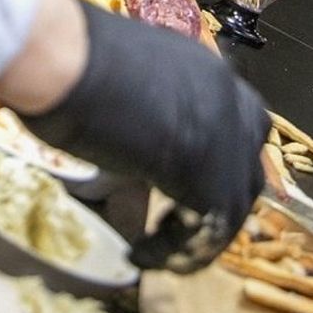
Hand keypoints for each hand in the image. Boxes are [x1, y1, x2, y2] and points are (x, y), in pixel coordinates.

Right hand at [22, 3, 268, 272]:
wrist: (65, 60)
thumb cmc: (71, 57)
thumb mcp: (125, 81)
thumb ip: (148, 107)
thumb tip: (139, 139)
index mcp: (209, 71)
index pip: (240, 121)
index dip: (219, 158)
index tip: (180, 183)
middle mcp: (229, 100)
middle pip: (247, 165)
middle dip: (215, 199)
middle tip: (174, 220)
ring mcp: (227, 138)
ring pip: (234, 203)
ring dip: (195, 234)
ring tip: (154, 249)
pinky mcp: (211, 177)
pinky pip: (210, 230)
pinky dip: (176, 251)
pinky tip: (140, 254)